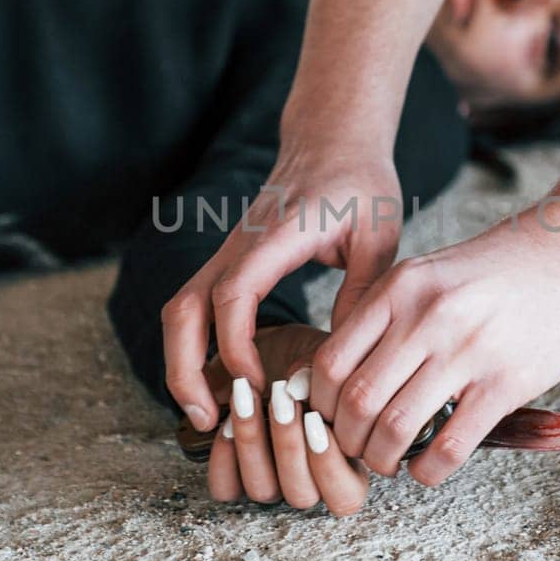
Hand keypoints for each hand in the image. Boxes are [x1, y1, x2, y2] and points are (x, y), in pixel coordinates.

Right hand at [163, 144, 401, 432]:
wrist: (334, 140)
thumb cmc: (360, 183)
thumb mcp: (378, 235)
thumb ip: (363, 292)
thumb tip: (345, 359)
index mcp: (275, 237)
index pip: (233, 294)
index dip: (236, 346)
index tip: (256, 386)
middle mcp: (239, 246)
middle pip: (184, 308)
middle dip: (184, 367)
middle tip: (206, 420)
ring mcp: (229, 253)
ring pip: (181, 309)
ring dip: (183, 362)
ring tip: (206, 415)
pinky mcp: (231, 262)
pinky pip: (198, 307)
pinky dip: (198, 347)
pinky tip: (221, 384)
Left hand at [202, 323, 369, 514]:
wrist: (266, 350)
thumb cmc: (302, 358)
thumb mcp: (318, 357)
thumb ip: (317, 375)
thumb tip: (299, 384)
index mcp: (344, 468)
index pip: (345, 496)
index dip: (330, 463)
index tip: (315, 416)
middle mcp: (308, 484)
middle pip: (300, 495)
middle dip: (288, 443)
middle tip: (281, 396)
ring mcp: (270, 484)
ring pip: (262, 489)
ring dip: (253, 442)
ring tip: (248, 396)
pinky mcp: (232, 479)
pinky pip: (225, 487)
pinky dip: (223, 457)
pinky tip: (227, 420)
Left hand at [310, 207, 559, 485]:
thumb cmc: (497, 267)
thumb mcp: (429, 273)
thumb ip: (386, 315)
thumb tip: (340, 376)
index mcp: (400, 288)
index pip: (331, 361)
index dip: (321, 404)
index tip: (332, 419)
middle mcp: (427, 316)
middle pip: (356, 401)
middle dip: (346, 440)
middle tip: (357, 449)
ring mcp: (468, 349)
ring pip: (396, 428)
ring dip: (382, 459)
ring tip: (390, 462)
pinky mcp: (507, 381)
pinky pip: (451, 445)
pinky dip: (429, 470)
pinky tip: (427, 470)